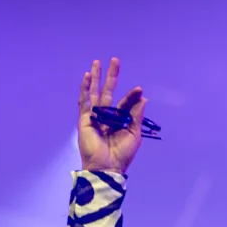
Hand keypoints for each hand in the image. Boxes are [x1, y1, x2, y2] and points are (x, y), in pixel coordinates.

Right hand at [78, 57, 146, 172]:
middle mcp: (106, 116)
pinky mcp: (85, 119)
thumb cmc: (122, 154)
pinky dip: (85, 88)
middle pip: (108, 92)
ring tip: (97, 62)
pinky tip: (86, 76)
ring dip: (96, 77)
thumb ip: (136, 115)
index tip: (139, 89)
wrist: (107, 166)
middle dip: (111, 76)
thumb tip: (143, 98)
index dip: (131, 96)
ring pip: (95, 93)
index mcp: (119, 121)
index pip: (125, 103)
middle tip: (115, 60)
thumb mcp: (134, 133)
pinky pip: (84, 101)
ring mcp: (94, 116)